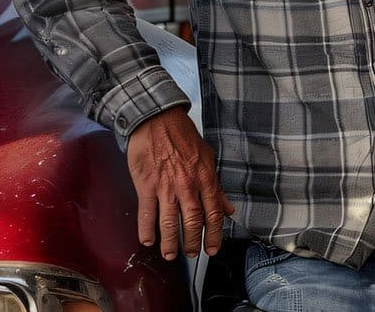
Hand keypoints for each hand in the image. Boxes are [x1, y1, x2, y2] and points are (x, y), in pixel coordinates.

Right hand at [126, 106, 235, 259]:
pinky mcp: (146, 185)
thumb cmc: (182, 135)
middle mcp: (187, 185)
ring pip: (170, 223)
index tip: (213, 248)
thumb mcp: (207, 156)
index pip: (214, 214)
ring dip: (170, 243)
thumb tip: (228, 207)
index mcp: (205, 177)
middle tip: (192, 253)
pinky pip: (147, 214)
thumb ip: (216, 185)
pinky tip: (148, 241)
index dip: (215, 235)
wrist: (157, 118)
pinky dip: (147, 231)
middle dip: (193, 243)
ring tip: (170, 255)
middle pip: (193, 222)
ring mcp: (166, 186)